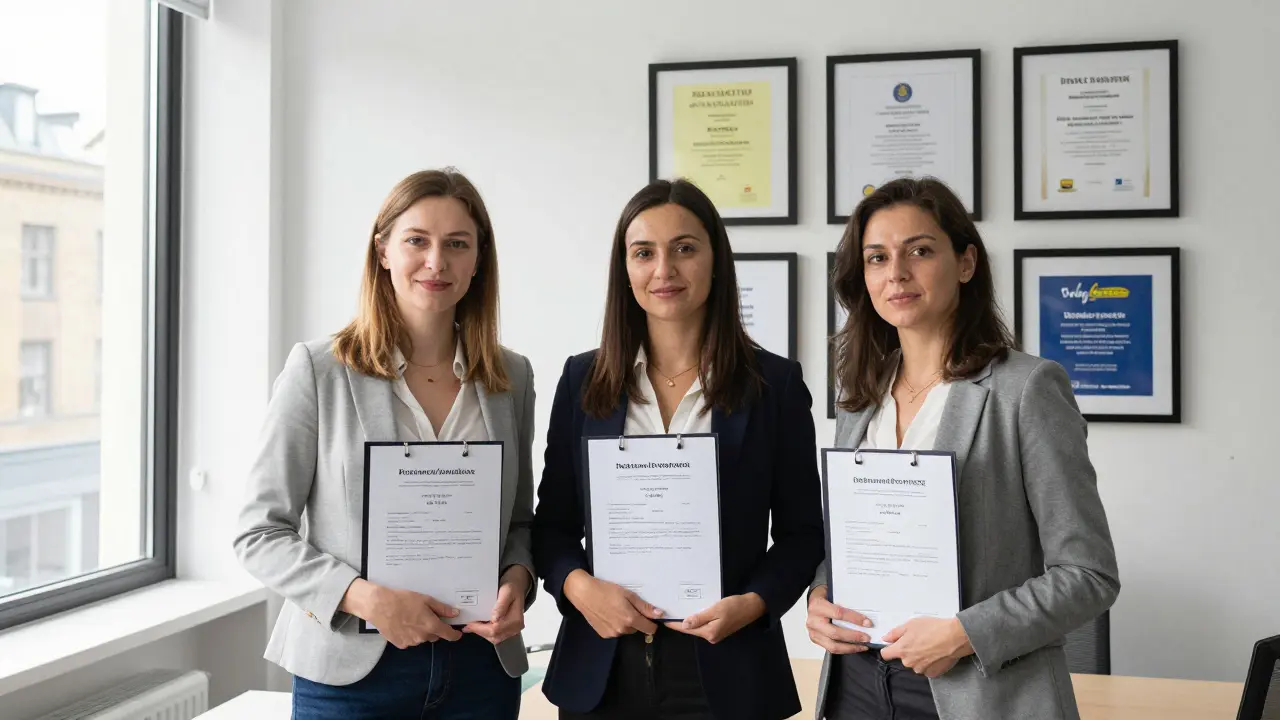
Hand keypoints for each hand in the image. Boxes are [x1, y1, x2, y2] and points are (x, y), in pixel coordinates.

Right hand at [341, 579, 460, 648]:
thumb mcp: (425, 600)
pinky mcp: (400, 644)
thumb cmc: (403, 600)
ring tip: (411, 619)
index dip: (454, 635)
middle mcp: (422, 637)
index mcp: (431, 625)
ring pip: (421, 638)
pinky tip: (402, 625)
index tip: (457, 634)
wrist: (379, 606)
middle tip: (425, 617)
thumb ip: (442, 609)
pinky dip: (409, 635)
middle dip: (433, 628)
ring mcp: (411, 642)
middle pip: (434, 636)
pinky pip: (410, 641)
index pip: (448, 635)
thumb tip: (455, 614)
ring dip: (420, 632)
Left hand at [464, 566, 528, 644]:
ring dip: (482, 633)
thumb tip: (494, 619)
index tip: (470, 624)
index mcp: (516, 620)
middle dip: (479, 632)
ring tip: (471, 626)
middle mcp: (515, 627)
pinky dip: (485, 632)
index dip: (481, 628)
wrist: (516, 586)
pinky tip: (478, 627)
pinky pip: (495, 635)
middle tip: (467, 626)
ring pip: (494, 638)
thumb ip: (501, 605)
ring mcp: (512, 630)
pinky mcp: (507, 629)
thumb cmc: (512, 587)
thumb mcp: (507, 591)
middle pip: (495, 637)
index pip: (496, 629)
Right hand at [563, 569, 663, 638]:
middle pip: (637, 629)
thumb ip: (644, 606)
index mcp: (630, 619)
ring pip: (626, 630)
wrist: (584, 593)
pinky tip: (608, 614)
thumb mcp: (628, 594)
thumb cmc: (606, 590)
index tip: (649, 615)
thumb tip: (659, 614)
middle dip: (636, 620)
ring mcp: (612, 633)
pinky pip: (615, 631)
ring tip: (616, 609)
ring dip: (625, 623)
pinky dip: (615, 625)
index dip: (652, 622)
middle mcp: (622, 630)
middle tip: (627, 606)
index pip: (649, 629)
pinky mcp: (604, 634)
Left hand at [665, 593, 765, 644]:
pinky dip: (696, 619)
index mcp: (710, 632)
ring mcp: (715, 634)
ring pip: (697, 627)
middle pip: (691, 629)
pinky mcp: (719, 629)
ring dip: (687, 621)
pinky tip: (692, 613)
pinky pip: (703, 625)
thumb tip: (684, 625)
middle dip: (679, 623)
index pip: (687, 629)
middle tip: (668, 614)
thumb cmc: (735, 606)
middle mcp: (711, 636)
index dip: (675, 624)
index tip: (664, 620)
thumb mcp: (716, 609)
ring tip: (677, 612)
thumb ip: (700, 617)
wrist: (752, 606)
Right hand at [805, 586, 873, 654]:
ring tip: (863, 645)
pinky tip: (855, 647)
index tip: (867, 623)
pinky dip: (845, 649)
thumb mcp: (834, 595)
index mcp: (817, 606)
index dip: (854, 619)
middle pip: (835, 632)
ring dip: (851, 647)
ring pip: (833, 645)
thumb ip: (846, 604)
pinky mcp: (815, 640)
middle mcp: (813, 620)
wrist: (814, 603)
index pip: (838, 613)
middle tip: (867, 637)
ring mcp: (813, 632)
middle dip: (854, 636)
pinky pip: (831, 649)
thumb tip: (864, 616)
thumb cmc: (826, 598)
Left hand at [879, 617, 972, 677]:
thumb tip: (886, 638)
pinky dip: (930, 663)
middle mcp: (909, 662)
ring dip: (919, 657)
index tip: (892, 646)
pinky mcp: (932, 673)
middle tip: (919, 640)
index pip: (885, 654)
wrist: (954, 637)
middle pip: (903, 658)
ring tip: (930, 646)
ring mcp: (921, 669)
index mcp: (901, 650)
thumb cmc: (934, 629)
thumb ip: (895, 633)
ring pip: (915, 663)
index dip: (888, 649)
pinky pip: (927, 668)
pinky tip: (936, 653)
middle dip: (908, 651)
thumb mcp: (910, 624)